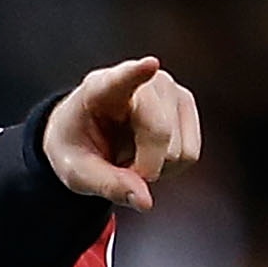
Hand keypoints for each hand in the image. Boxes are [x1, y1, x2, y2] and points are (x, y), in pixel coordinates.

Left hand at [43, 57, 200, 211]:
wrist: (87, 133)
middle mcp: (142, 81)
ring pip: (179, 150)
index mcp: (101, 89)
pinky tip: (150, 152)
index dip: (136, 73)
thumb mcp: (77, 173)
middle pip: (160, 133)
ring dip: (156, 167)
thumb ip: (108, 185)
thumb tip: (146, 202)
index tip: (150, 65)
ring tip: (131, 154)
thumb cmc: (77, 146)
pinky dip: (170, 166)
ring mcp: (169, 89)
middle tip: (118, 166)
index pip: (122, 79)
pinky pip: (190, 154)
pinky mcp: (186, 104)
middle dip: (143, 166)